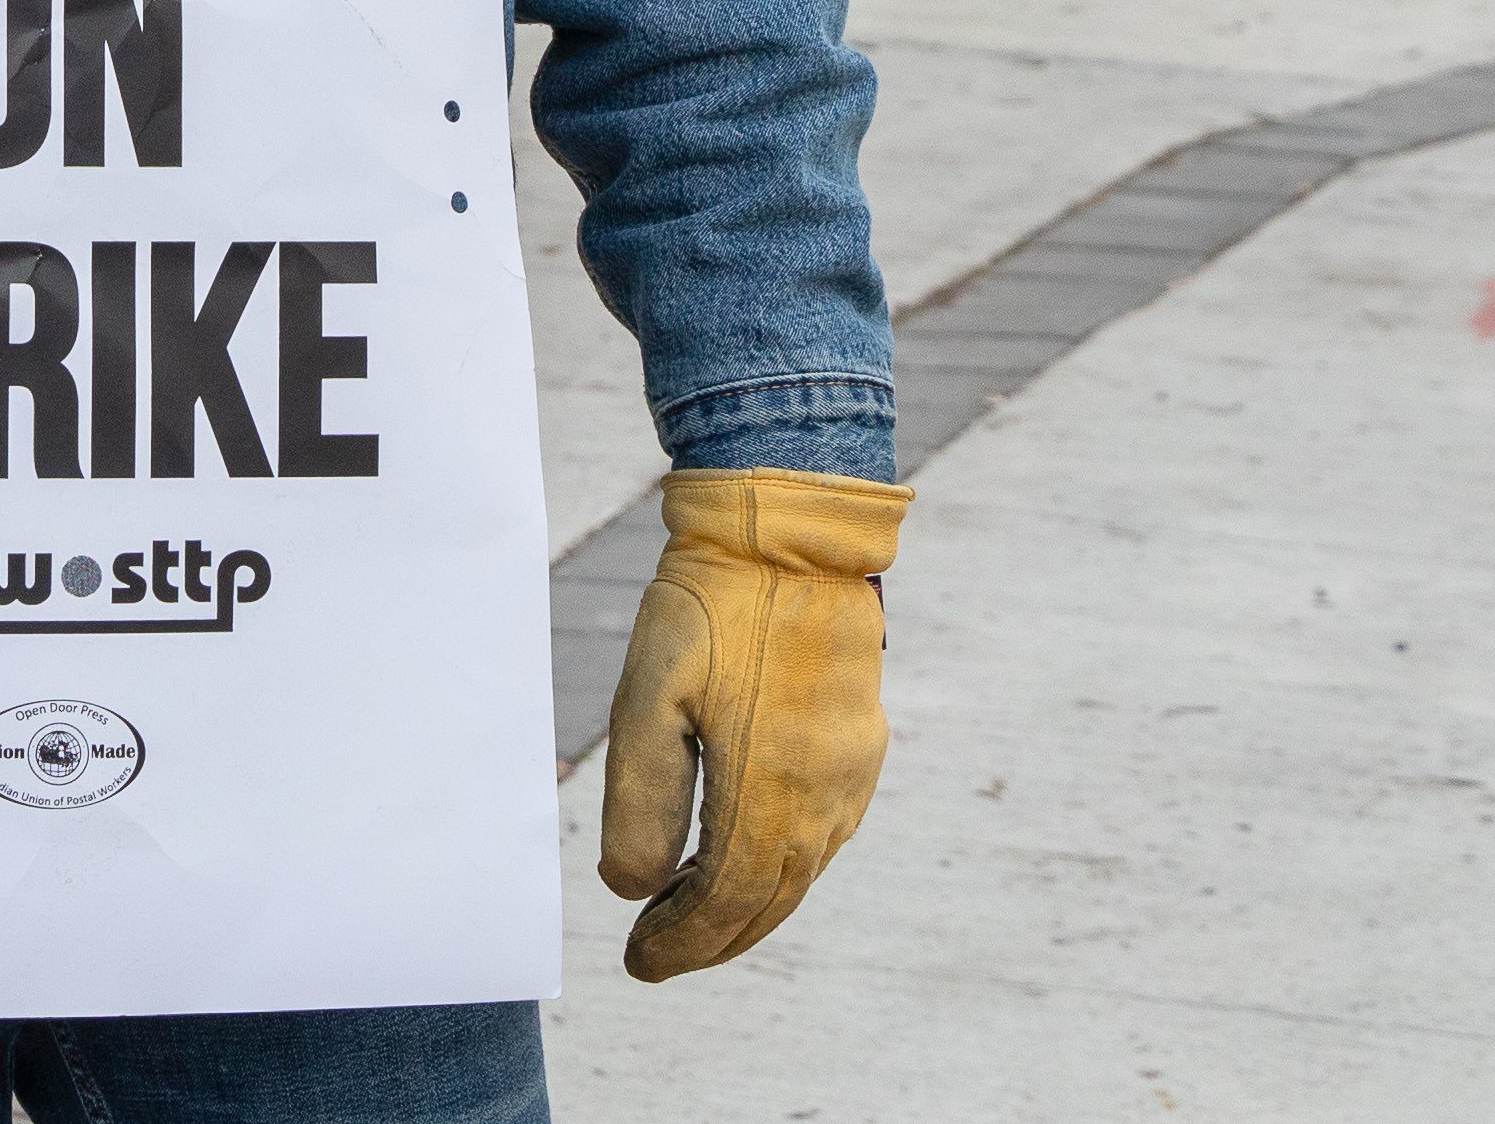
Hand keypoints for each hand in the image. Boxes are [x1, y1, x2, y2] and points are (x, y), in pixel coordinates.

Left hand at [598, 466, 909, 979]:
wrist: (790, 532)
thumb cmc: (711, 608)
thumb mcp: (647, 699)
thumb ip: (641, 801)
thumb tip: (633, 888)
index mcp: (771, 789)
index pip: (725, 902)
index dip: (681, 943)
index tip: (639, 962)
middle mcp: (824, 795)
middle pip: (768, 901)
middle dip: (710, 939)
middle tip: (656, 956)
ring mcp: (852, 772)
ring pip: (800, 872)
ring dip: (746, 907)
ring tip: (688, 917)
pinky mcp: (862, 746)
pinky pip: (823, 834)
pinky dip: (779, 866)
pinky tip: (742, 859)